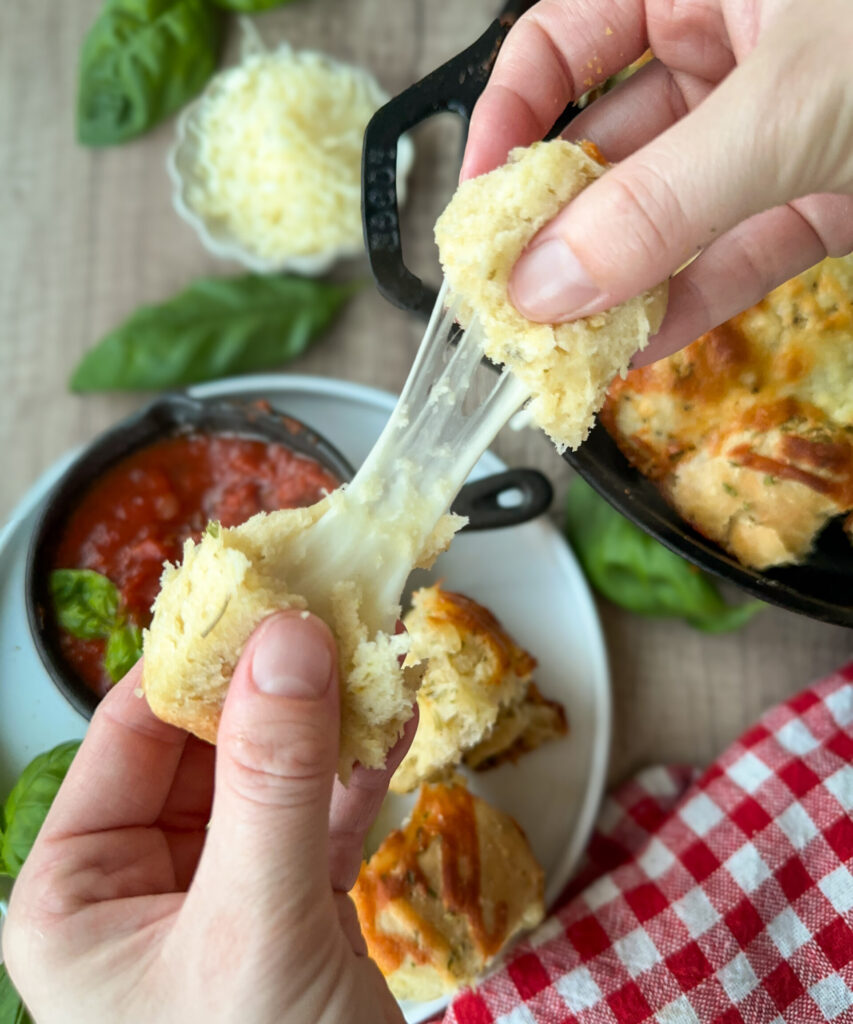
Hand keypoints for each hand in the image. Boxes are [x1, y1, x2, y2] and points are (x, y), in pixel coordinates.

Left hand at [2, 611, 408, 1023]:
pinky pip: (322, 814)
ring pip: (273, 773)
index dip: (201, 658)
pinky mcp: (291, 907)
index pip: (130, 732)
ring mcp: (223, 892)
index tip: (269, 594)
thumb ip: (271, 781)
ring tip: (376, 649)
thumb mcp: (253, 926)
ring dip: (330, 717)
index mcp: (78, 892)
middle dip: (280, 683)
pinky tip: (395, 718)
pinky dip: (360, 770)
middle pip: (210, 743)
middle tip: (337, 612)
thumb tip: (288, 640)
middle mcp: (141, 884)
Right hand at [462, 0, 852, 363]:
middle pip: (606, 147)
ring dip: (616, 284)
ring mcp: (774, 134)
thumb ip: (661, 199)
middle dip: (558, 228)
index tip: (479, 206)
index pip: (563, 44)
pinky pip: (737, 257)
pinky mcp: (820, 202)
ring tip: (565, 342)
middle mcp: (730, 53)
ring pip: (669, 216)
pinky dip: (692, 304)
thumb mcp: (785, 105)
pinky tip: (638, 346)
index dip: (508, 120)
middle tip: (514, 298)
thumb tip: (547, 281)